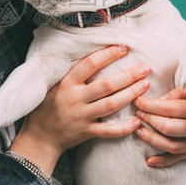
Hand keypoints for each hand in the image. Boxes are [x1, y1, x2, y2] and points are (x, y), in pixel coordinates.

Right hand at [9, 45, 150, 174]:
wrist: (40, 136)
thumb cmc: (47, 107)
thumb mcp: (54, 86)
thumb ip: (73, 75)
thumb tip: (95, 57)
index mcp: (67, 83)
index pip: (89, 64)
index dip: (107, 55)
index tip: (124, 48)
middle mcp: (75, 98)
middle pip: (106, 85)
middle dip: (128, 75)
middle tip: (145, 68)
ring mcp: (82, 116)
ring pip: (110, 105)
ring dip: (130, 94)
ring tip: (145, 85)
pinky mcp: (87, 132)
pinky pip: (109, 131)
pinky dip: (124, 128)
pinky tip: (137, 121)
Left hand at [134, 82, 185, 167]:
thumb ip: (175, 96)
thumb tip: (153, 102)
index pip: (172, 109)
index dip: (152, 105)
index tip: (138, 100)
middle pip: (171, 128)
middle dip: (150, 120)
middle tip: (137, 113)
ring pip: (173, 146)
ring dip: (153, 140)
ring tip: (138, 131)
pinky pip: (179, 158)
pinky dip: (163, 162)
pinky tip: (149, 161)